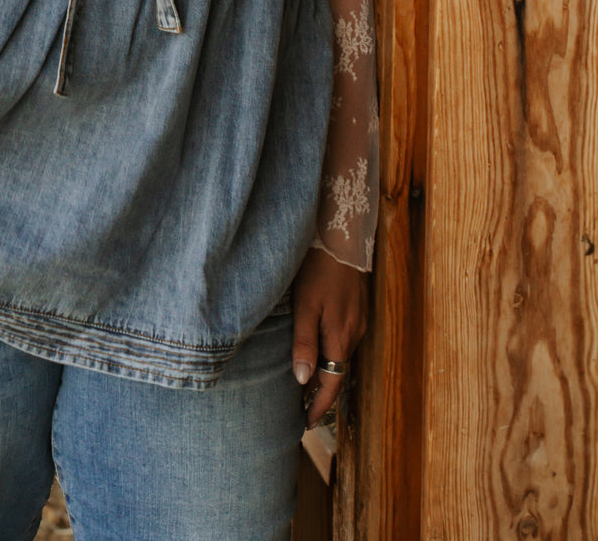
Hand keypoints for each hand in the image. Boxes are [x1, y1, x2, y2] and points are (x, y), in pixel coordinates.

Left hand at [291, 246, 367, 428]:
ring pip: (342, 357)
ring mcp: (359, 322)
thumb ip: (304, 342)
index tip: (306, 424)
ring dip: (327, 373)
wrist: (341, 237)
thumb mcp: (304, 305)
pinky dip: (333, 354)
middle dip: (322, 394)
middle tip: (302, 411)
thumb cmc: (316, 269)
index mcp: (340, 337)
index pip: (332, 384)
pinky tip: (320, 352)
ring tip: (307, 387)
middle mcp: (354, 334)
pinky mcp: (358, 310)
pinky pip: (346, 341)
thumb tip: (303, 380)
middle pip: (338, 373)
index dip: (320, 406)